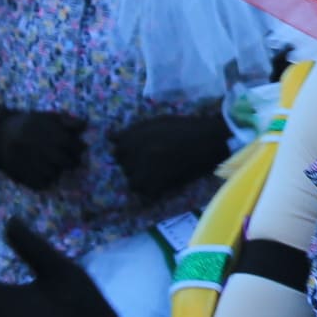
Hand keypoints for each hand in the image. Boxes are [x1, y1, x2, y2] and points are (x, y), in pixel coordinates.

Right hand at [0, 105, 85, 190]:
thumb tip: (85, 125)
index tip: (78, 148)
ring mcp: (32, 164)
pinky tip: (42, 172)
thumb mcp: (47, 117)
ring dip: (57, 171)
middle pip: (67, 162)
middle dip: (71, 162)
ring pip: (55, 174)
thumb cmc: (28, 124)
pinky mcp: (24, 176)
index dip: (78, 148)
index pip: (74, 145)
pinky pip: (42, 184)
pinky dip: (45, 180)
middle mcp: (42, 150)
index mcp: (49, 134)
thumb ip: (66, 121)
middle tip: (69, 160)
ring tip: (53, 164)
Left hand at [109, 108, 230, 197]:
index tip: (138, 151)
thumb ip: (133, 131)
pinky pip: (145, 195)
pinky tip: (162, 184)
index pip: (117, 148)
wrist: (205, 141)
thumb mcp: (155, 122)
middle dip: (134, 164)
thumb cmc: (182, 128)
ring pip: (132, 182)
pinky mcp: (155, 185)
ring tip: (158, 174)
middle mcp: (132, 155)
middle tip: (154, 161)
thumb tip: (112, 139)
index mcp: (131, 138)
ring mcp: (143, 171)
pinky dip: (152, 192)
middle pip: (124, 166)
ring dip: (142, 180)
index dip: (128, 151)